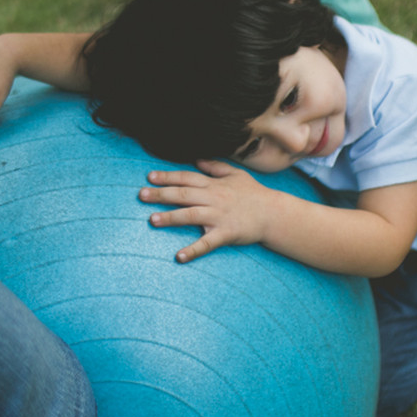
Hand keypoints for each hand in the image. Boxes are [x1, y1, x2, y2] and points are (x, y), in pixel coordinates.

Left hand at [139, 159, 281, 262]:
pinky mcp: (226, 234)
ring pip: (190, 215)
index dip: (168, 177)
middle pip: (183, 194)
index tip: (150, 177)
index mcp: (214, 184)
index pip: (187, 177)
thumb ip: (216, 167)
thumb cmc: (255, 194)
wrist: (274, 214)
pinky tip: (179, 256)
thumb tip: (197, 160)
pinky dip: (193, 250)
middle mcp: (214, 198)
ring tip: (152, 219)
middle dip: (161, 194)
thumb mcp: (237, 174)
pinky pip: (207, 243)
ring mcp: (219, 216)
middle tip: (141, 195)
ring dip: (170, 217)